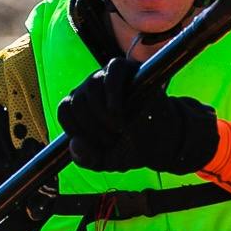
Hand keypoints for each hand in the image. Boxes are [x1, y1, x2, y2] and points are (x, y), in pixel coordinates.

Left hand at [58, 57, 219, 175]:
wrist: (165, 141)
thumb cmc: (133, 147)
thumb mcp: (107, 161)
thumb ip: (86, 159)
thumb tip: (75, 142)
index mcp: (82, 106)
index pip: (65, 110)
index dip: (76, 129)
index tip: (96, 143)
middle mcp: (91, 88)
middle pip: (76, 100)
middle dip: (93, 127)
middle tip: (113, 140)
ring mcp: (109, 76)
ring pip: (91, 86)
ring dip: (103, 114)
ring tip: (119, 129)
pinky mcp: (130, 69)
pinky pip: (113, 70)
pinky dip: (113, 91)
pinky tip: (117, 112)